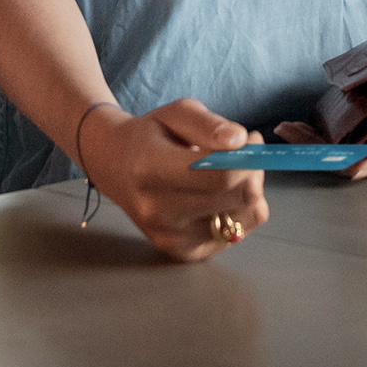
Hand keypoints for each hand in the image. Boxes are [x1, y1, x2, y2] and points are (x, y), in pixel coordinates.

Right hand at [84, 98, 268, 260]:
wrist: (113, 166)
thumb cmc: (149, 136)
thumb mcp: (175, 113)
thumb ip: (209, 124)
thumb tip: (240, 140)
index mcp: (150, 170)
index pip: (218, 176)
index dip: (248, 158)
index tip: (252, 140)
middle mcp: (157, 211)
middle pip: (235, 198)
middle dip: (253, 172)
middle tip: (245, 154)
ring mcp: (169, 238)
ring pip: (241, 219)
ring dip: (249, 193)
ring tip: (231, 174)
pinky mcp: (182, 253)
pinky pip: (235, 235)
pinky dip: (238, 213)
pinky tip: (220, 197)